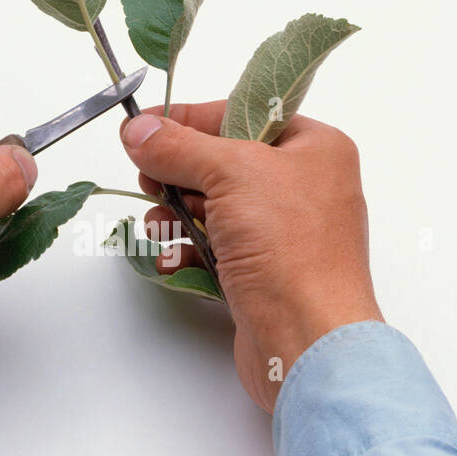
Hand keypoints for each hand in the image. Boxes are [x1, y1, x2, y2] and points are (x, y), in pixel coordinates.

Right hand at [120, 103, 381, 411]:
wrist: (309, 340)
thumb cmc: (290, 250)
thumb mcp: (231, 175)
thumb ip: (180, 148)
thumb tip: (141, 132)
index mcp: (315, 148)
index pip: (244, 115)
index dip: (192, 120)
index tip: (146, 130)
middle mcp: (305, 187)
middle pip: (224, 163)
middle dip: (180, 175)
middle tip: (150, 182)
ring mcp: (286, 233)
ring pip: (215, 209)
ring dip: (177, 216)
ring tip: (160, 228)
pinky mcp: (266, 274)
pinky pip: (217, 249)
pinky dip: (188, 251)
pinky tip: (172, 260)